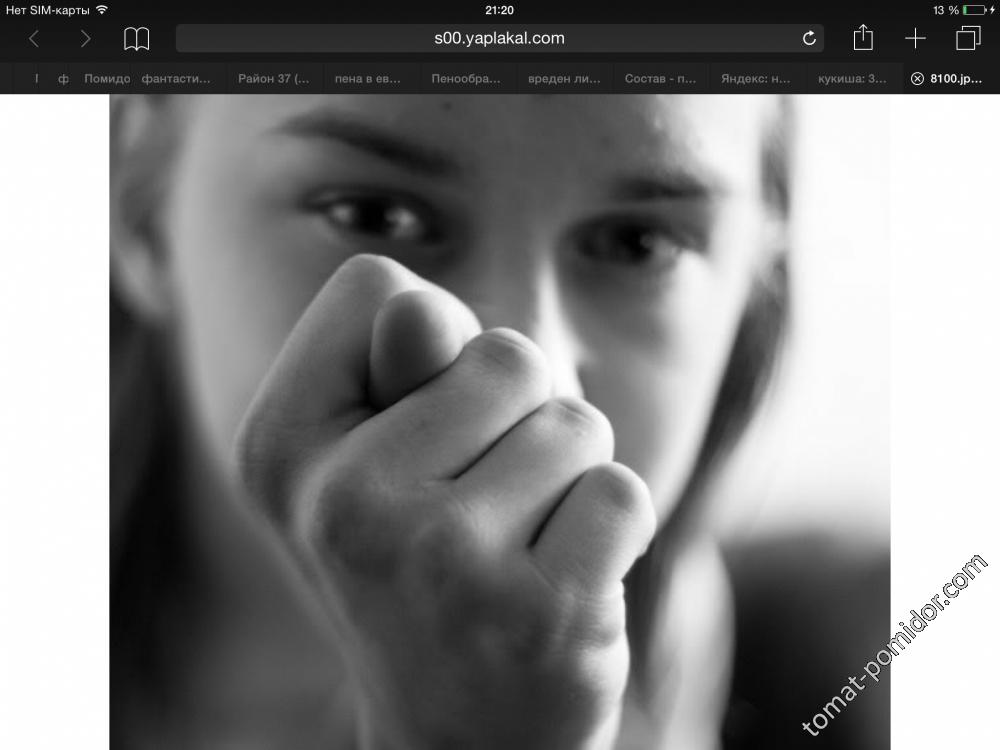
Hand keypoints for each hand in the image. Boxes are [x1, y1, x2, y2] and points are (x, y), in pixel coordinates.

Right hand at [235, 254, 655, 749]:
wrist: (458, 734)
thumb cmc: (425, 566)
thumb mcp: (380, 452)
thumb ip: (401, 361)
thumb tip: (421, 309)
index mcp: (281, 446)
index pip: (377, 286)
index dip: (427, 345)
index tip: (415, 433)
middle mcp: (343, 503)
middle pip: (502, 349)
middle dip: (518, 414)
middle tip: (479, 508)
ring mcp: (441, 562)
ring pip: (573, 422)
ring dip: (567, 475)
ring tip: (518, 547)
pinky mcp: (538, 614)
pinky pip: (620, 492)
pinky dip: (611, 527)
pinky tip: (562, 585)